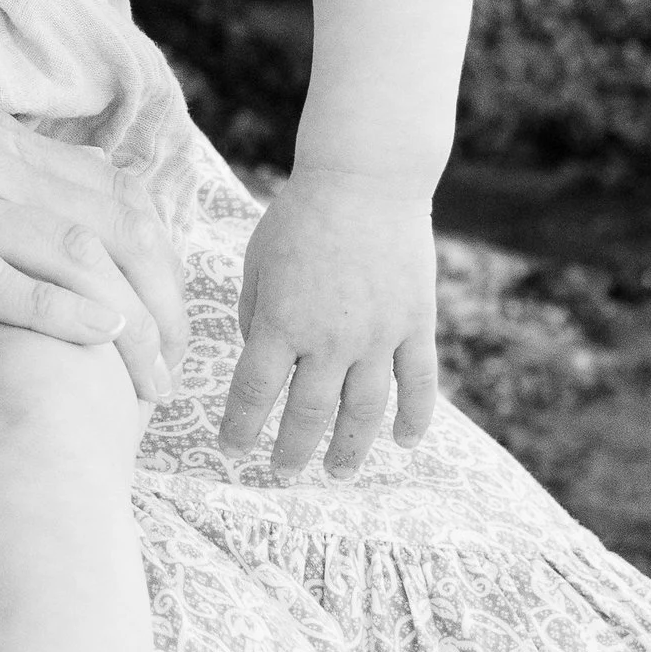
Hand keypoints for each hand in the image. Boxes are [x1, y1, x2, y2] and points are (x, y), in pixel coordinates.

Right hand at [0, 0, 188, 403]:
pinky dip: (49, 305)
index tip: (166, 306)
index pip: (100, 184)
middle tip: (180, 364)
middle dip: (161, 297)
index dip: (150, 249)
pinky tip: (90, 337)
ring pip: (68, 251)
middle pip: (110, 223)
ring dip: (126, 319)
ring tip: (156, 381)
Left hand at [219, 165, 438, 478]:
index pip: (254, 392)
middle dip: (291, 450)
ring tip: (337, 472)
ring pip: (364, 411)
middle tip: (281, 473)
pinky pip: (418, 384)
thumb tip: (263, 356)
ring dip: (349, 448)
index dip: (241, 426)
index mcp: (281, 321)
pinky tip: (403, 443)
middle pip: (308, 413)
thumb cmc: (300, 215)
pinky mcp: (414, 325)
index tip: (232, 449)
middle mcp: (330, 338)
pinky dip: (414, 418)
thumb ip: (257, 314)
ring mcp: (378, 336)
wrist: (364, 178)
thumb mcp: (258, 261)